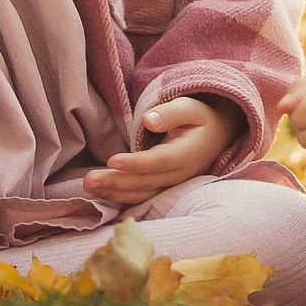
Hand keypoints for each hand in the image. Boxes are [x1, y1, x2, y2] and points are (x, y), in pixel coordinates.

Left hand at [83, 95, 242, 205]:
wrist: (218, 136)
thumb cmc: (199, 118)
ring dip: (115, 193)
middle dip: (116, 182)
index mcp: (187, 153)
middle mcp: (181, 174)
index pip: (159, 161)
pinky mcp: (165, 188)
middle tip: (88, 180)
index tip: (112, 161)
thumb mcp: (190, 108)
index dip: (136, 164)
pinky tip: (102, 195)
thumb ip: (170, 113)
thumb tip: (148, 120)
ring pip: (143, 194)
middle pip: (146, 182)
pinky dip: (122, 198)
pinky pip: (143, 197)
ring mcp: (173, 185)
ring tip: (89, 188)